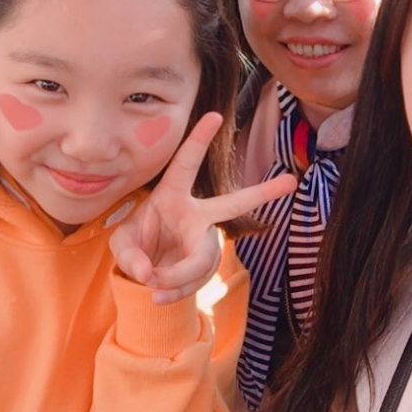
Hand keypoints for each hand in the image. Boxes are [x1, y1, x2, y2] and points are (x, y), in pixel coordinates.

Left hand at [110, 112, 295, 302]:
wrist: (142, 273)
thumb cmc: (134, 246)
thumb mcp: (121, 244)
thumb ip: (130, 255)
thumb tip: (150, 275)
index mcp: (172, 195)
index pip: (186, 164)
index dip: (199, 140)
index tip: (214, 114)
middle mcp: (196, 215)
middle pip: (231, 204)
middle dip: (261, 193)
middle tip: (291, 181)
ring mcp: (204, 241)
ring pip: (203, 259)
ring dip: (178, 276)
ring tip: (153, 287)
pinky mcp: (204, 266)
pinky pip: (197, 280)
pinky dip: (175, 291)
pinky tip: (158, 297)